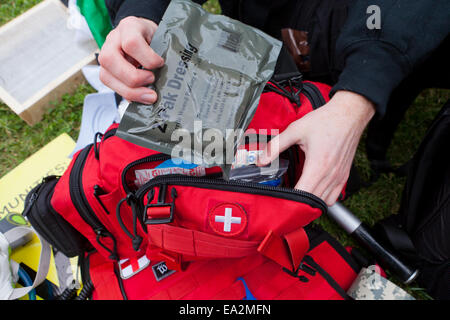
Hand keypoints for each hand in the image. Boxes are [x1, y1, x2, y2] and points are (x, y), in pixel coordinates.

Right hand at [98, 16, 163, 103]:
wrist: (143, 35)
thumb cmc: (152, 38)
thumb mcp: (160, 38)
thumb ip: (161, 54)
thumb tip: (165, 79)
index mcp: (128, 27)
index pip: (131, 43)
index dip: (148, 58)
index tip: (160, 63)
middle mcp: (112, 41)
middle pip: (110, 60)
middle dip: (134, 78)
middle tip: (152, 81)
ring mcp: (105, 56)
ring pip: (106, 77)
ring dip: (130, 91)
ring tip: (149, 96)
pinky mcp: (106, 72)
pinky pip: (110, 86)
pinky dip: (128, 95)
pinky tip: (141, 98)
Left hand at [257, 90, 374, 205]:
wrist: (349, 113)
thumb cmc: (325, 120)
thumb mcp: (295, 130)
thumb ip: (275, 146)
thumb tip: (260, 160)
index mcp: (318, 166)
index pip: (303, 196)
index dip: (290, 201)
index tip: (280, 200)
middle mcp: (330, 175)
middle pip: (313, 203)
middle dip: (297, 204)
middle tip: (285, 200)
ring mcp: (339, 177)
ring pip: (324, 203)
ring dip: (310, 203)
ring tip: (298, 196)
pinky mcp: (344, 176)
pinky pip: (333, 197)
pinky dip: (322, 199)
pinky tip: (312, 190)